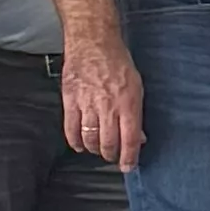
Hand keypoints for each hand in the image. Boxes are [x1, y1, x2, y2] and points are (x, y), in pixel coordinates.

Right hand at [61, 35, 145, 167]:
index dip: (129, 158)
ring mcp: (87, 104)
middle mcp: (108, 107)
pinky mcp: (70, 100)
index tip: (128, 167)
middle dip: (112, 156)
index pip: (130, 140)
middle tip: (113, 157)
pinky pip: (71, 128)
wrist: (93, 43)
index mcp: (128, 104)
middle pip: (108, 143)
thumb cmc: (118, 63)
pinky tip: (80, 145)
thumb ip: (136, 114)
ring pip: (89, 139)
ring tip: (99, 150)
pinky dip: (75, 141)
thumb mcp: (137, 88)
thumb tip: (139, 137)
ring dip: (95, 149)